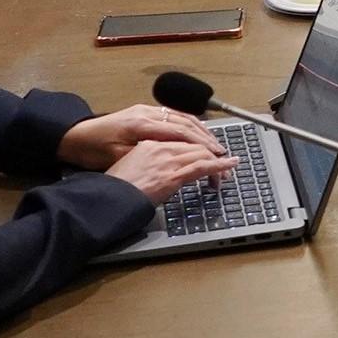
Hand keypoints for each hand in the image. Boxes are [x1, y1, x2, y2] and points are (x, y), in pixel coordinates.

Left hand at [61, 103, 224, 170]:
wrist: (74, 135)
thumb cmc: (93, 150)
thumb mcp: (119, 158)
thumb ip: (146, 155)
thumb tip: (173, 158)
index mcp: (143, 123)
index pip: (180, 132)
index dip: (201, 144)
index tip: (217, 155)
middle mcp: (148, 113)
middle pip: (185, 123)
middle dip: (206, 138)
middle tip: (221, 152)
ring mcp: (147, 110)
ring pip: (182, 117)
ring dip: (200, 130)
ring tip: (214, 144)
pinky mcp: (144, 112)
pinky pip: (174, 116)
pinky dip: (189, 125)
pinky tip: (197, 133)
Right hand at [104, 140, 238, 203]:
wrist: (109, 198)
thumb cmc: (117, 186)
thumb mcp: (132, 165)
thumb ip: (150, 161)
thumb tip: (163, 168)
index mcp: (151, 143)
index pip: (183, 139)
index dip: (200, 146)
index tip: (208, 152)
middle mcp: (161, 148)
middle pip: (196, 145)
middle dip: (212, 153)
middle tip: (223, 163)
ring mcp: (168, 161)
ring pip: (202, 153)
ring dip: (218, 161)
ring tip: (228, 169)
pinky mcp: (173, 176)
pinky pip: (203, 166)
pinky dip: (219, 165)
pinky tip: (229, 165)